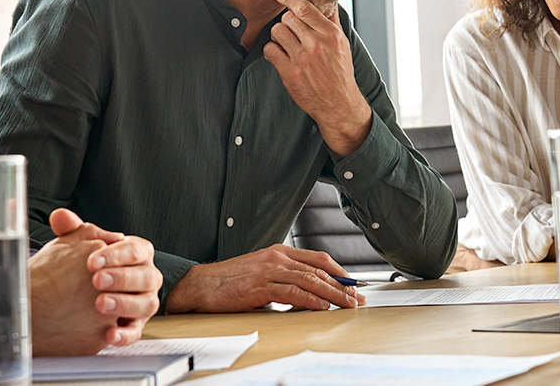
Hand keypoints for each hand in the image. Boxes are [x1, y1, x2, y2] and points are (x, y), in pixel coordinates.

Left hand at [30, 209, 160, 354]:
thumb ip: (72, 230)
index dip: (117, 254)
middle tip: (96, 280)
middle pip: (146, 276)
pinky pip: (136, 332)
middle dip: (122, 278)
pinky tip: (109, 334)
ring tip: (100, 304)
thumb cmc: (87, 266)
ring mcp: (143, 302)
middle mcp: (146, 277)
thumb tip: (60, 216)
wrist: (81, 295)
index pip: (137, 249)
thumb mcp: (80, 246)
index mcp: (137, 254)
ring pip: (147, 304)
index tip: (93, 261)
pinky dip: (124, 335)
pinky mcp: (135, 325)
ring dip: (124, 304)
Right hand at [163, 244, 364, 312]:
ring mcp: (269, 270)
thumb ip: (284, 277)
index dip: (339, 271)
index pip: (318, 258)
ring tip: (347, 304)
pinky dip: (310, 299)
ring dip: (332, 294)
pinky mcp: (260, 286)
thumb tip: (309, 292)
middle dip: (342, 285)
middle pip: (318, 270)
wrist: (202, 284)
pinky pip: (292, 292)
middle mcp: (276, 257)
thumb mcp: (261, 272)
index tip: (353, 284)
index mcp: (278, 251)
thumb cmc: (230, 280)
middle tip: (358, 297)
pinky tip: (322, 306)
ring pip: (309, 280)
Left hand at [264, 0, 371, 154]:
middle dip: (287, 22)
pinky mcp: (290, 73)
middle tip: (292, 32)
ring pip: (277, 31)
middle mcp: (316, 45)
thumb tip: (329, 0)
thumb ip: (332, 21)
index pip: (305, 8)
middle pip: (288, 18)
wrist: (338, 103)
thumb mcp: (342, 44)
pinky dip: (272, 51)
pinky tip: (281, 56)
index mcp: (330, 35)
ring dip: (279, 36)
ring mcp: (302, 59)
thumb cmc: (340, 72)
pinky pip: (270, 50)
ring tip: (287, 44)